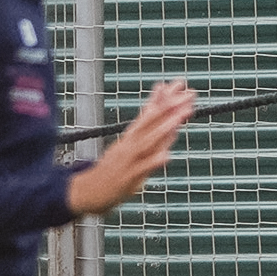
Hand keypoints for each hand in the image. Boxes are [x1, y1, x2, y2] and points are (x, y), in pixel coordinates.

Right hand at [67, 79, 196, 215]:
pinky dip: (154, 161)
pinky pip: (143, 169)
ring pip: (148, 142)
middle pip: (152, 122)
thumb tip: (165, 115)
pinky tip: (167, 155)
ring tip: (180, 117)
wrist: (87, 192)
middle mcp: (130, 144)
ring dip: (164, 129)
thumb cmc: (113, 168)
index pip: (150, 112)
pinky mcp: (129, 178)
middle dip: (171, 108)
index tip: (180, 83)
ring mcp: (129, 160)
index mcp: (131, 136)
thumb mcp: (129, 146)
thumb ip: (148, 131)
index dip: (165, 98)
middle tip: (189, 95)